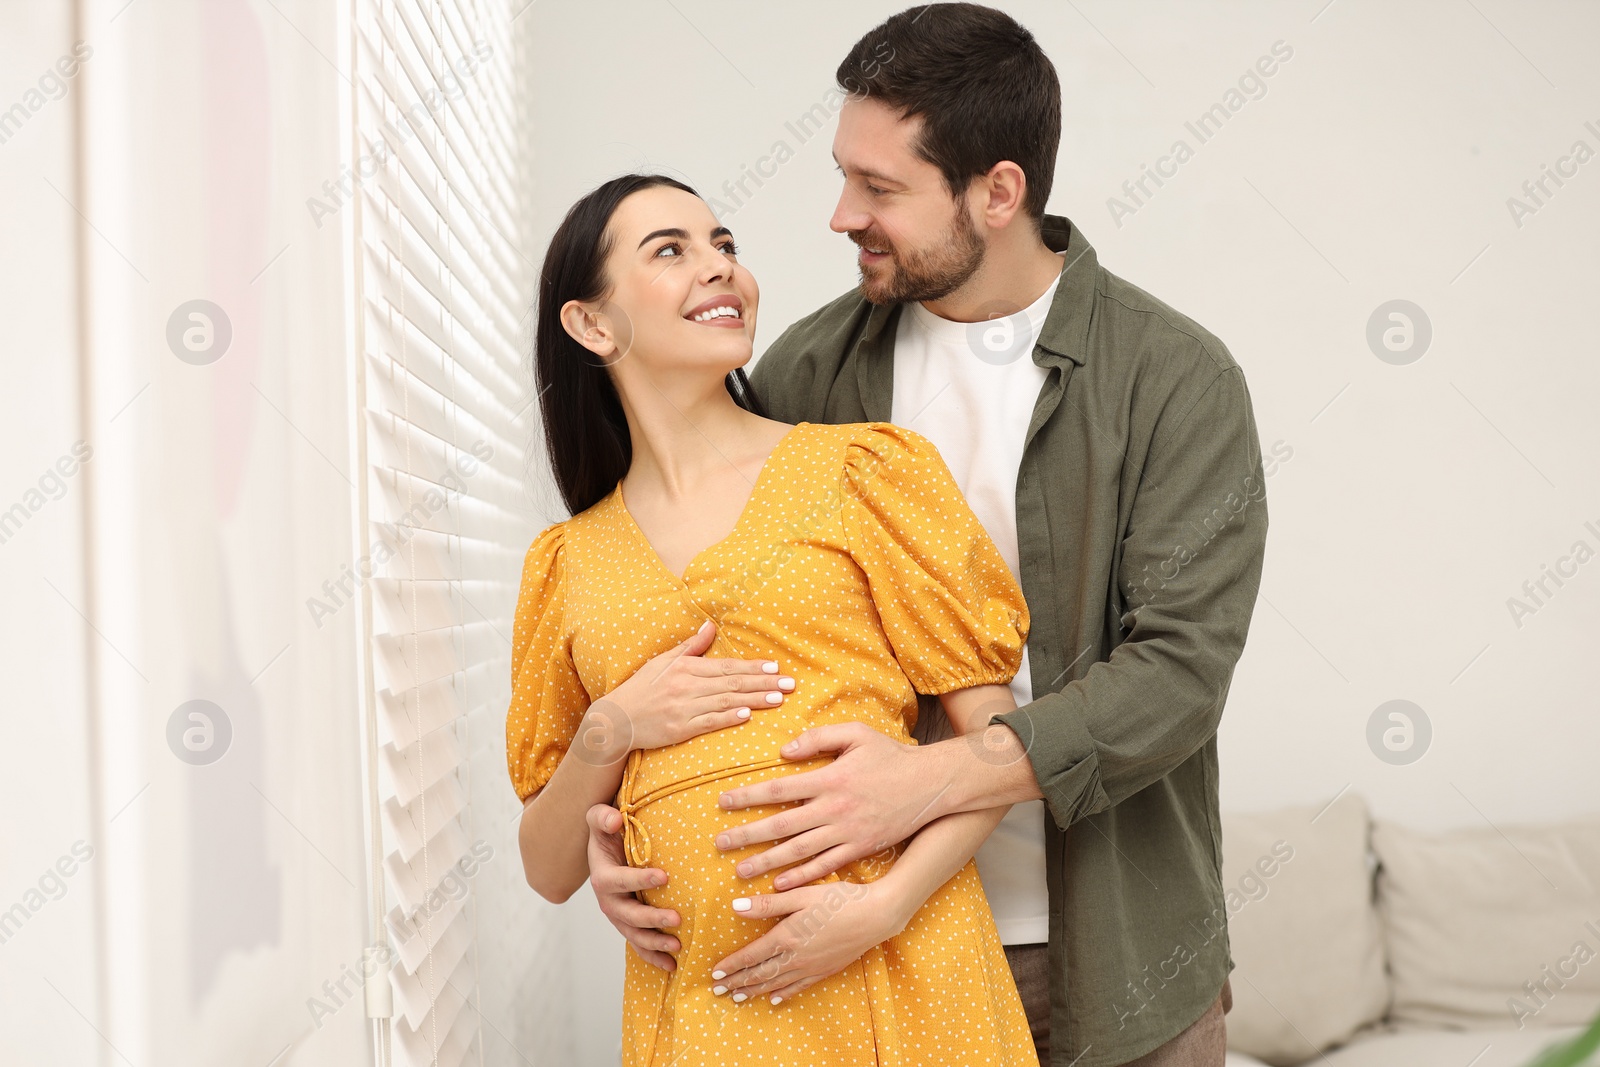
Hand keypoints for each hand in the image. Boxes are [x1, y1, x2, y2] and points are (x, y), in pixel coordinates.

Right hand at [585, 803, 680, 970]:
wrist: (605, 851)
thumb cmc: (607, 833)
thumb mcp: (599, 819)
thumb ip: (602, 818)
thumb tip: (613, 820)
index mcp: (602, 876)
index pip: (617, 881)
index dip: (638, 880)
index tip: (664, 876)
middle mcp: (608, 901)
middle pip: (627, 915)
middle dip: (651, 919)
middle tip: (677, 918)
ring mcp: (619, 916)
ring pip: (634, 934)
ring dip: (654, 943)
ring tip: (677, 945)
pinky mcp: (629, 924)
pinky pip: (639, 945)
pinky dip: (653, 956)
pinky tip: (672, 965)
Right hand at [599, 620, 796, 754]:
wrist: (616, 720)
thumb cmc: (641, 688)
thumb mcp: (662, 662)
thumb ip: (690, 646)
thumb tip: (709, 626)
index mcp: (685, 668)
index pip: (726, 667)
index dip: (752, 667)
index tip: (774, 667)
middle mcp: (686, 686)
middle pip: (732, 683)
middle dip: (763, 682)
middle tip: (789, 683)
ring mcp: (683, 708)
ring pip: (726, 701)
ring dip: (754, 700)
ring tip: (778, 698)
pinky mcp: (680, 729)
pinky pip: (709, 722)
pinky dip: (729, 718)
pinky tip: (747, 715)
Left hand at [710, 878, 909, 1002]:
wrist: (876, 915)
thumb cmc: (840, 899)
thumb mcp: (802, 894)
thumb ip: (768, 904)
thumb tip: (736, 907)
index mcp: (786, 937)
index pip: (751, 955)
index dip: (731, 965)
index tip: (714, 972)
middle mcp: (795, 957)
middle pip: (759, 974)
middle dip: (737, 982)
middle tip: (718, 990)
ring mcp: (811, 967)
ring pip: (776, 983)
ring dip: (754, 991)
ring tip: (737, 997)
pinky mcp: (826, 970)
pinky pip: (799, 987)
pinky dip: (783, 994)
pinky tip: (774, 998)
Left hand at [714, 723, 943, 887]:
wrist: (932, 785)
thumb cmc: (892, 755)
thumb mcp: (856, 733)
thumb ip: (818, 737)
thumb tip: (784, 751)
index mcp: (829, 778)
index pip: (778, 788)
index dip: (748, 796)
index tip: (722, 803)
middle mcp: (834, 808)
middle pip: (781, 824)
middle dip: (746, 835)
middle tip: (719, 844)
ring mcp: (847, 832)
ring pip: (798, 851)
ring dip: (767, 862)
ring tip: (740, 870)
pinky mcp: (860, 848)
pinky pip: (825, 866)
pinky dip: (801, 877)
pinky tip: (780, 884)